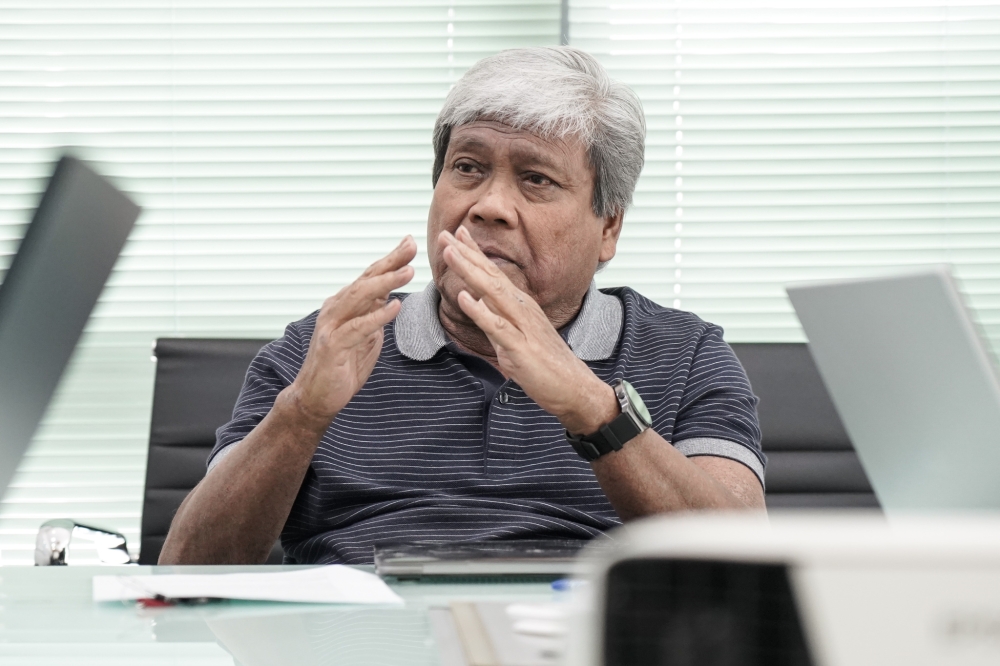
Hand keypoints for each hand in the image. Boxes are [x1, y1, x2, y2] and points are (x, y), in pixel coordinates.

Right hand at [288, 236, 416, 424]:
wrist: (316, 397)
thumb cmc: (342, 366)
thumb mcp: (365, 336)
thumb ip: (374, 316)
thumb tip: (391, 299)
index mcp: (344, 305)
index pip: (369, 277)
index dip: (390, 260)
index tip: (409, 242)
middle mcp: (335, 309)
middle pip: (365, 280)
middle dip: (389, 262)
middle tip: (410, 246)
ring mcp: (332, 326)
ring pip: (360, 297)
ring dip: (385, 283)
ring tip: (407, 271)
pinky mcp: (332, 346)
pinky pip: (357, 328)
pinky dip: (376, 316)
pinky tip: (394, 307)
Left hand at [439, 227, 616, 434]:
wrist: (572, 386)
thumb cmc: (545, 364)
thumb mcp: (514, 337)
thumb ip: (495, 319)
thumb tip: (477, 303)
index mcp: (519, 305)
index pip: (493, 273)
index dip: (474, 253)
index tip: (457, 233)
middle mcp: (521, 309)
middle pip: (490, 275)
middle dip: (466, 254)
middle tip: (446, 233)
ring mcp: (521, 326)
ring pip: (492, 293)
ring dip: (470, 272)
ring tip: (450, 254)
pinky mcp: (520, 347)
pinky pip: (497, 327)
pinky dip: (480, 312)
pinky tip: (464, 298)